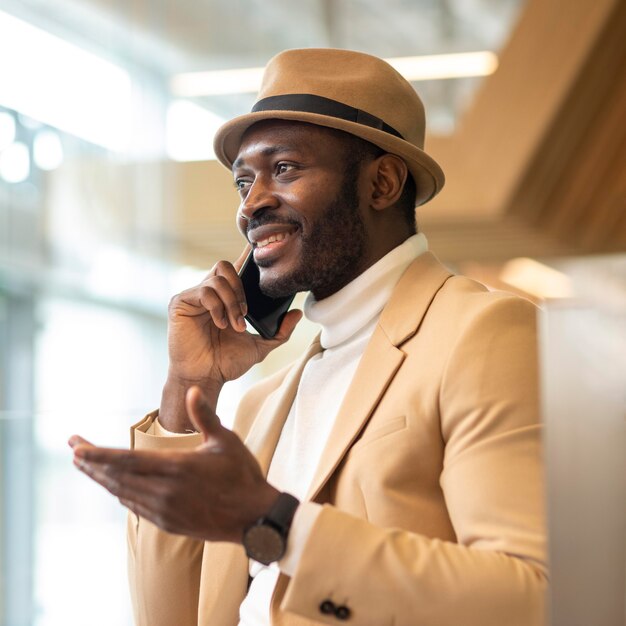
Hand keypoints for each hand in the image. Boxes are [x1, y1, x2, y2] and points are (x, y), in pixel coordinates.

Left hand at [69, 386, 279, 542]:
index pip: (127, 460)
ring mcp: (164, 511)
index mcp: (177, 467)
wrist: (254, 518)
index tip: (77, 447)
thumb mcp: (226, 441)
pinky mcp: (168, 524)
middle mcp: (165, 492)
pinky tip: (115, 486)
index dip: (98, 454)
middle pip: (117, 477)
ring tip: (85, 466)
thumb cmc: (243, 475)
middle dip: (91, 463)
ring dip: (101, 478)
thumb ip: (205, 416)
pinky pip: (135, 506)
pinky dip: (120, 493)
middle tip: (73, 450)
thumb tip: (193, 389)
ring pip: (122, 493)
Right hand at [162, 246, 301, 430]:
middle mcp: (209, 292)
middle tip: (246, 313)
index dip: (245, 253)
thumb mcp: (260, 346)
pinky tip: (221, 325)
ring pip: (217, 278)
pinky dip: (218, 307)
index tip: (256, 243)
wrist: (205, 378)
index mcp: (226, 297)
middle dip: (241, 289)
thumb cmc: (227, 362)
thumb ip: (279, 331)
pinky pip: (204, 291)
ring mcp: (193, 296)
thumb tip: (296, 313)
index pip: (237, 268)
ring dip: (232, 302)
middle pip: (226, 266)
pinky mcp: (180, 303)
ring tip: (235, 325)